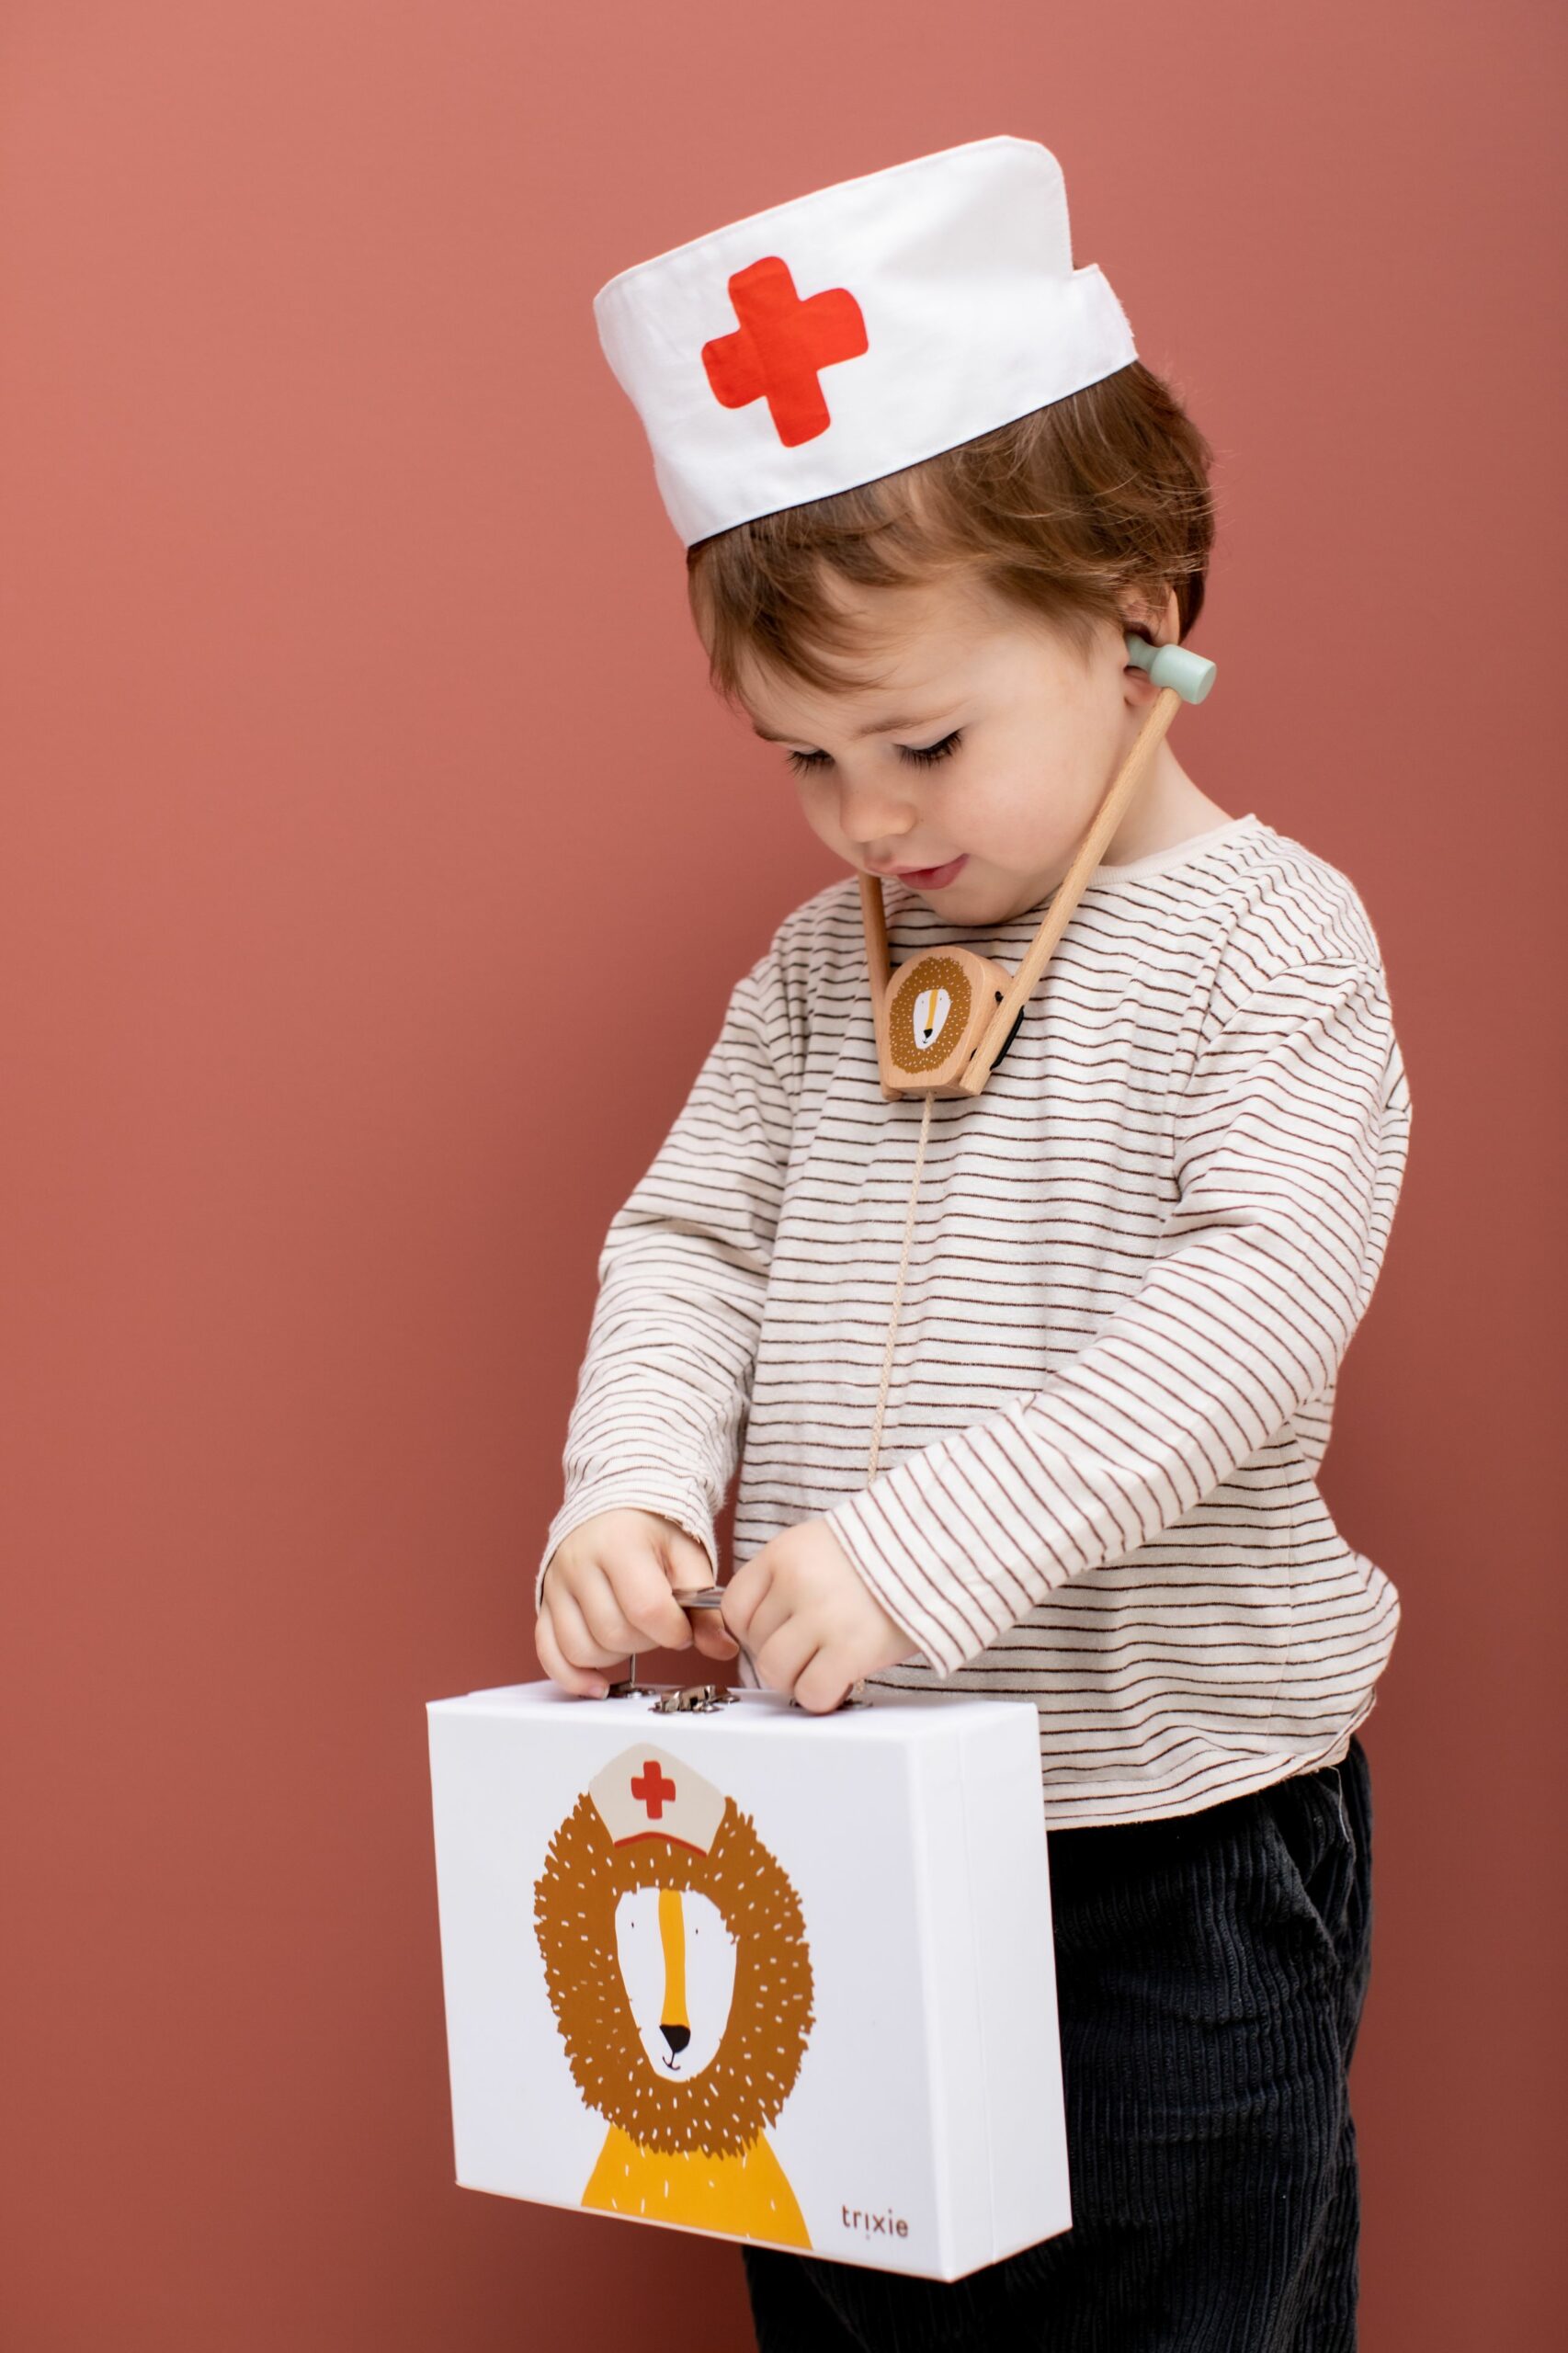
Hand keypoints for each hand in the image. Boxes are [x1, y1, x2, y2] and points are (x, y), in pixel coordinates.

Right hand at [535, 1508, 738, 1696]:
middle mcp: (579, 1563)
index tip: (683, 1628)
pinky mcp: (544, 1603)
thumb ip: (705, 1605)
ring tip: (632, 1634)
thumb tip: (723, 1647)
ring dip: (615, 1657)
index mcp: (619, 1543)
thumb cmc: (652, 1532)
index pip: (646, 1608)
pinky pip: (549, 1652)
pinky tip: (596, 1683)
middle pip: (613, 1634)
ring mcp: (556, 1584)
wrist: (615, 1509)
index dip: (673, 1631)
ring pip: (581, 1649)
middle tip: (659, 1626)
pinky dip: (571, 1676)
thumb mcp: (687, 1557)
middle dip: (646, 1643)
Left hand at [723, 1518, 916, 1714]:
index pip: (734, 1607)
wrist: (940, 1549)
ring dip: (798, 1679)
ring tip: (826, 1668)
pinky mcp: (851, 1648)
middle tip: (811, 1654)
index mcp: (783, 1553)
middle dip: (781, 1657)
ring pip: (777, 1672)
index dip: (753, 1630)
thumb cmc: (886, 1553)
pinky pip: (812, 1692)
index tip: (776, 1636)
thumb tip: (762, 1630)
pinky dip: (823, 1695)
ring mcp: (822, 1616)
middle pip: (757, 1644)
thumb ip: (789, 1580)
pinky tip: (843, 1680)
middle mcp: (796, 1582)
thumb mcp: (823, 1546)